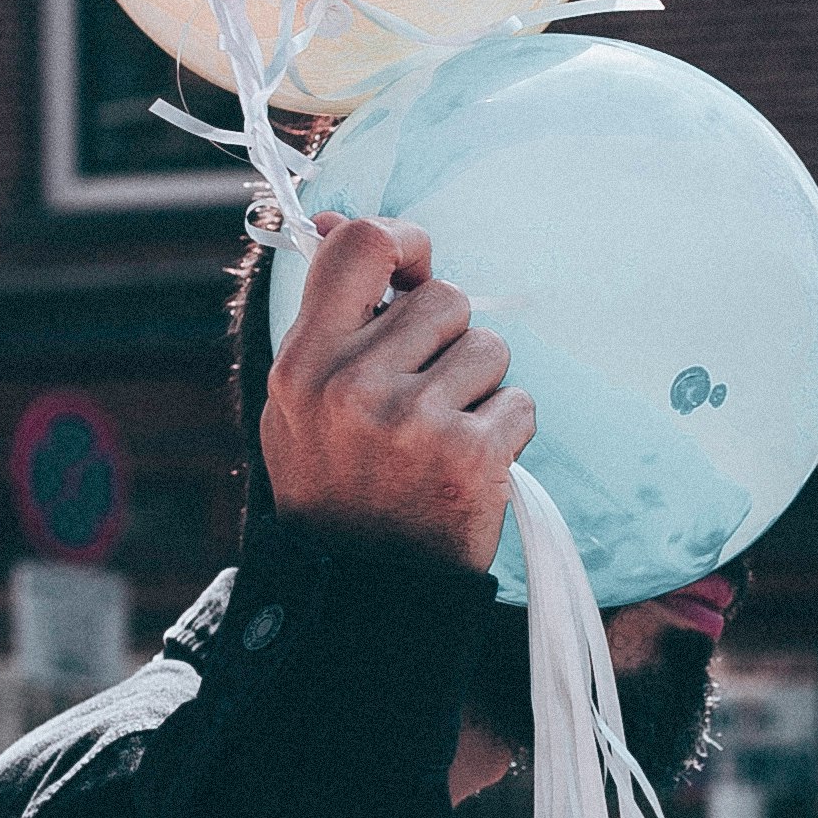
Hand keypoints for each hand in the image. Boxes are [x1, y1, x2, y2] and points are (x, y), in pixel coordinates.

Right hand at [256, 218, 533, 575]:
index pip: (362, 245)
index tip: (413, 268)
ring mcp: (413, 421)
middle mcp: (352, 386)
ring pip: (490, 347)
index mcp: (303, 364)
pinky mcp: (471, 456)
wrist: (361, 596)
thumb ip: (326, 316)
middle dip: (447, 339)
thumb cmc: (335, 488)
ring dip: (480, 388)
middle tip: (423, 397)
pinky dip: (507, 433)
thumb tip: (339, 221)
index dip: (403, 242)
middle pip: (444, 298)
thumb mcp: (297, 403)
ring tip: (443, 437)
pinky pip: (520, 402)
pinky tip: (470, 468)